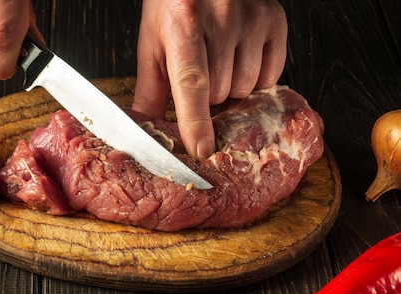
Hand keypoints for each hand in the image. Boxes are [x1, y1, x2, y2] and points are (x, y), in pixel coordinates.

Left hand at [133, 0, 287, 157]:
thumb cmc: (173, 8)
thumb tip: (148, 133)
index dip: (196, 120)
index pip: (191, 81)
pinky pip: (270, 75)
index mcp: (182, 22)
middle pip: (220, 93)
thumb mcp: (153, 44)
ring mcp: (252, 17)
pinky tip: (240, 57)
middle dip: (208, 97)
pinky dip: (255, 76)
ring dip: (231, 88)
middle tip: (200, 72)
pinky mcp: (275, 19)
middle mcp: (221, 17)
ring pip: (246, 88)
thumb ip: (150, 90)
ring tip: (219, 61)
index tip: (201, 148)